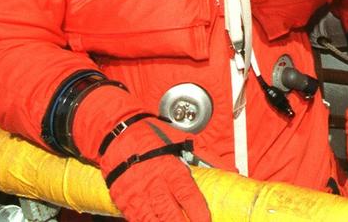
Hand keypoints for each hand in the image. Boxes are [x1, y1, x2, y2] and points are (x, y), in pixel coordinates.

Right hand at [70, 84, 209, 221]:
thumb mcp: (180, 142)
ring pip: (152, 220)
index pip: (187, 195)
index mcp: (171, 168)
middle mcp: (154, 183)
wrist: (118, 134)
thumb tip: (229, 170)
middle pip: (169, 213)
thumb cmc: (152, 137)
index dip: (197, 212)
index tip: (206, 221)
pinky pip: (136, 219)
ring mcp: (137, 193)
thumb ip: (205, 158)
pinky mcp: (124, 200)